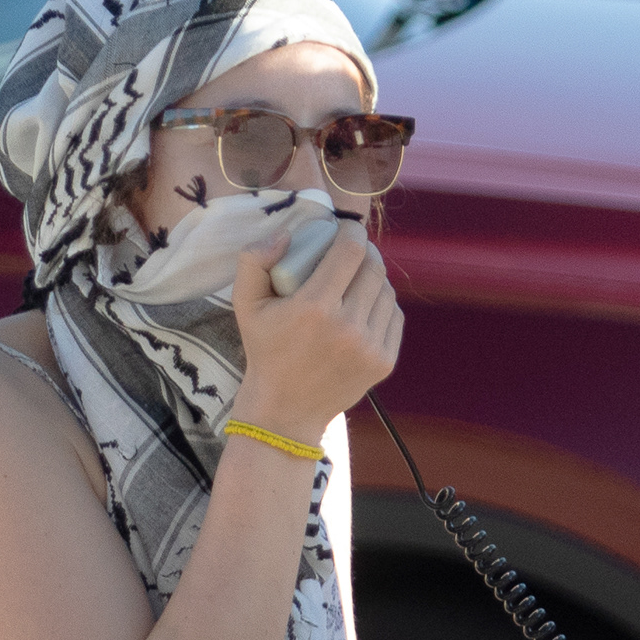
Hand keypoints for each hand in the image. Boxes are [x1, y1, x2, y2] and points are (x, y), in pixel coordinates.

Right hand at [228, 223, 402, 444]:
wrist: (286, 409)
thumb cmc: (265, 350)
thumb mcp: (245, 304)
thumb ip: (253, 260)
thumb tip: (287, 234)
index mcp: (314, 307)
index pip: (350, 251)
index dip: (352, 231)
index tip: (345, 229)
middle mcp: (347, 326)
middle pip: (373, 268)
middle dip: (365, 251)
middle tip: (352, 251)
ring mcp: (370, 347)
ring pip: (387, 291)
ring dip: (375, 278)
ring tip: (358, 278)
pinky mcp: (384, 362)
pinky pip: (394, 317)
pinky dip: (383, 304)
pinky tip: (366, 304)